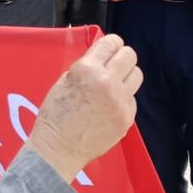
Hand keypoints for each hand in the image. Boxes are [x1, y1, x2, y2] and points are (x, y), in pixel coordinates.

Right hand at [27, 34, 141, 181]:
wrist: (58, 150)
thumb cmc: (55, 116)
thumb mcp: (64, 81)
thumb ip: (86, 66)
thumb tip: (102, 56)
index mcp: (87, 69)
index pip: (111, 43)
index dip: (111, 43)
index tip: (110, 47)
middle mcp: (107, 82)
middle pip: (130, 56)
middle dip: (121, 56)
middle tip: (114, 63)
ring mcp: (120, 101)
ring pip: (137, 75)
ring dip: (126, 75)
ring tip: (115, 83)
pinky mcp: (127, 118)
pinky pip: (132, 99)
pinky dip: (124, 98)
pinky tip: (110, 105)